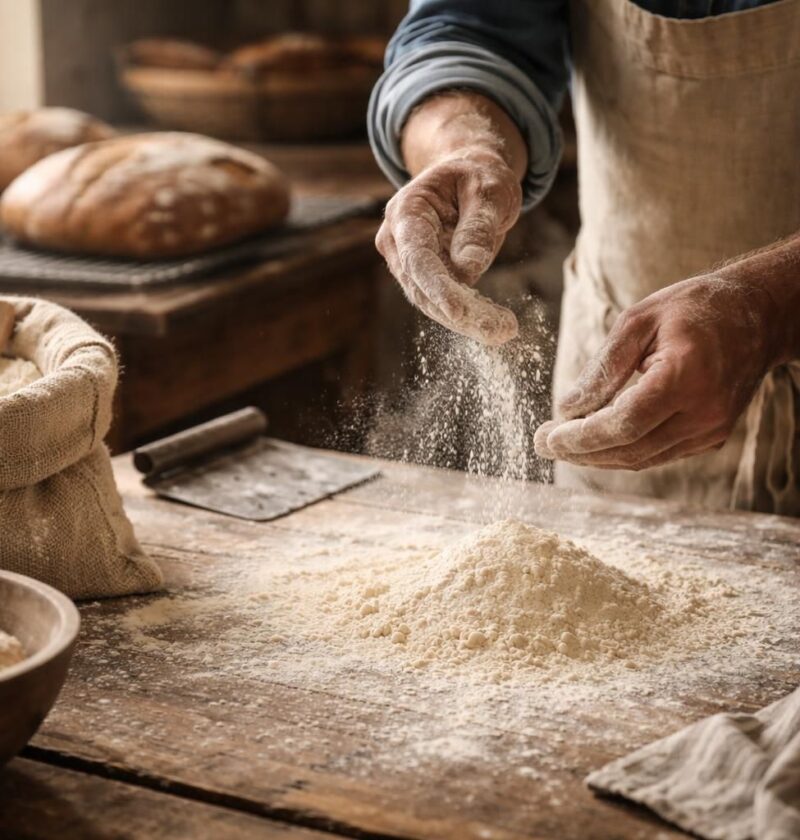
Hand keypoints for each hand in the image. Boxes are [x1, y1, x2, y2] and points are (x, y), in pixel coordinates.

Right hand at [376, 148, 521, 345]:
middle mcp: (397, 240)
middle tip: (503, 331)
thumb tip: (469, 269)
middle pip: (422, 287)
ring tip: (505, 330)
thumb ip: (478, 226)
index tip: (459, 312)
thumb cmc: (479, 175)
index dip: (436, 287)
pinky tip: (497, 325)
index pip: (417, 257)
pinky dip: (468, 317)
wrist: (469, 174)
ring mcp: (406, 262)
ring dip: (467, 321)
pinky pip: (442, 303)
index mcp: (406, 211)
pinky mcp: (423, 278)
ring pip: (431, 303)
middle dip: (460, 313)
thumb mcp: (489, 189)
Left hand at [534, 274, 780, 470]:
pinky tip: (595, 440)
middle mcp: (704, 411)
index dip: (581, 438)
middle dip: (580, 452)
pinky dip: (622, 450)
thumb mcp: (639, 321)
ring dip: (597, 456)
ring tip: (561, 443)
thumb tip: (566, 407)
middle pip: (630, 449)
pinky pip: (658, 453)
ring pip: (642, 458)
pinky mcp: (712, 437)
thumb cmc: (694, 308)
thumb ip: (603, 367)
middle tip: (542, 443)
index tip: (546, 438)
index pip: (624, 424)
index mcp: (686, 376)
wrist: (758, 314)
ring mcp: (712, 429)